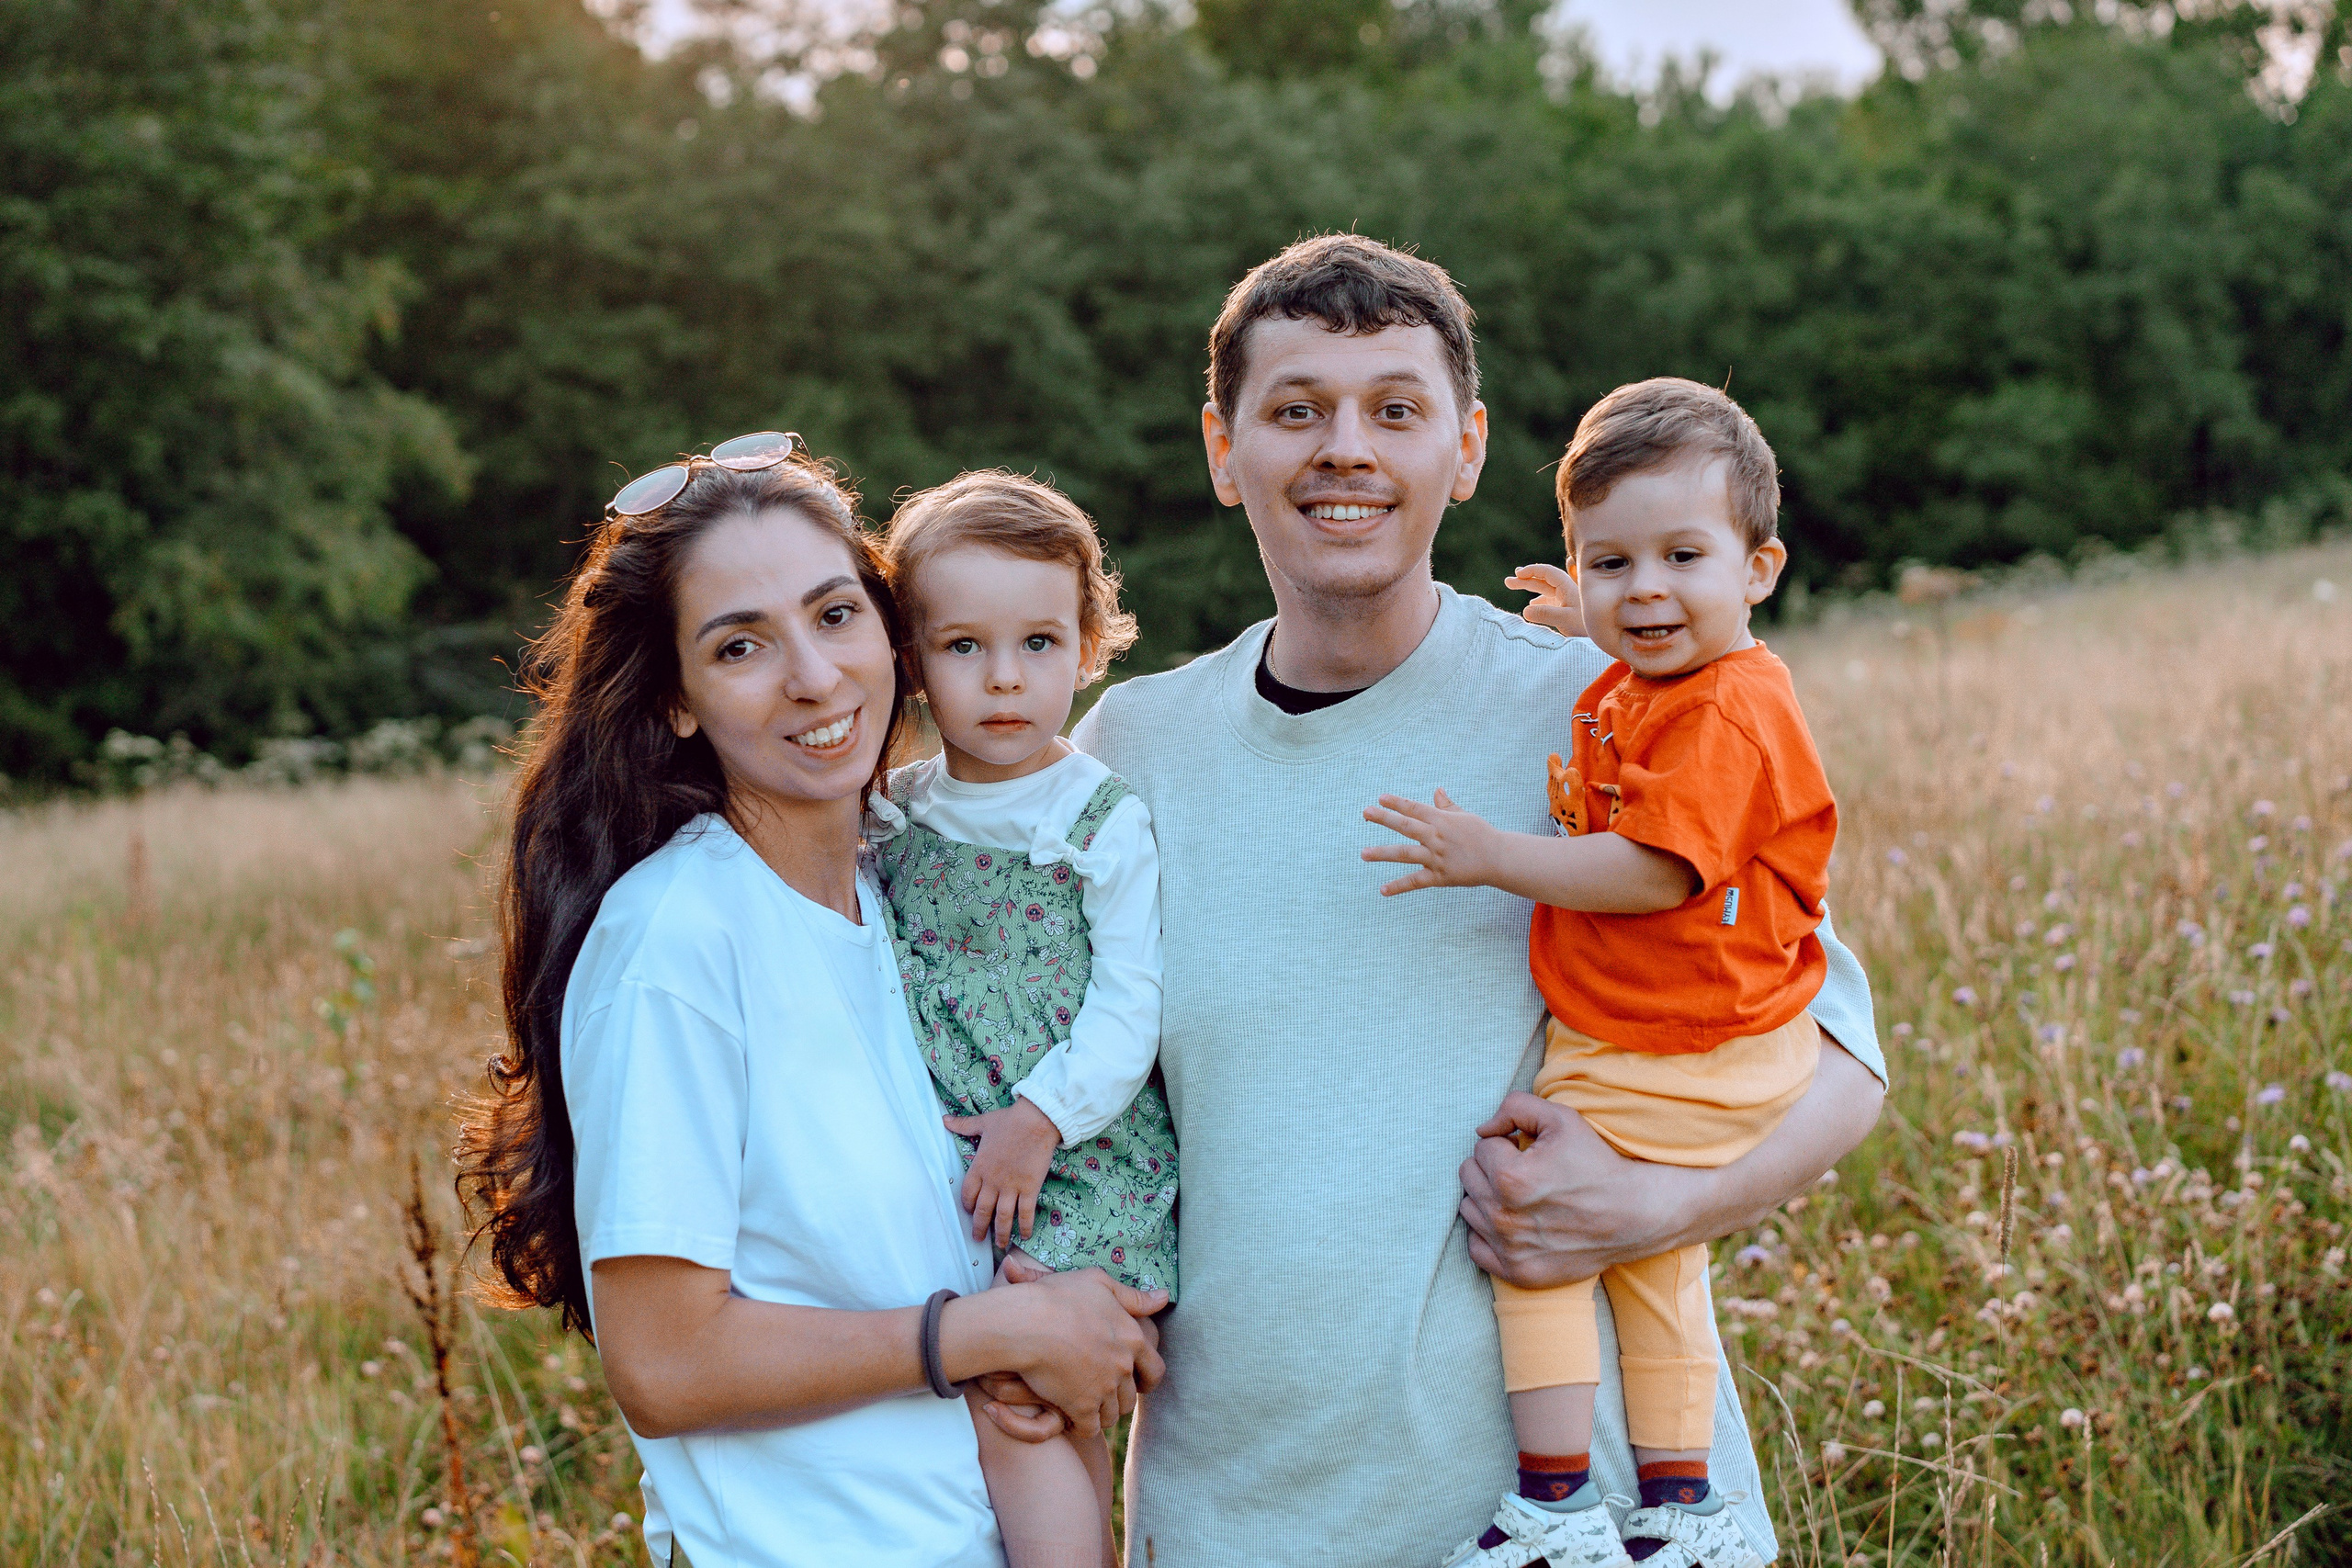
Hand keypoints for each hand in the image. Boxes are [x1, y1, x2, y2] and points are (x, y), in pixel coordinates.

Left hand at [944, 1097, 1063, 1246]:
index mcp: (979, 1167)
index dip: (967, 1206)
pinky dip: (1024, 1226)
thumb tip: (944, 1119)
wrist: (1037, 1120)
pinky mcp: (1030, 1188)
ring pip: (1003, 1217)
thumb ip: (963, 1125)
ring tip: (1000, 1245)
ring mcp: (1011, 1186)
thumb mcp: (983, 1122)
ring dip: (1000, 1233)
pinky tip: (1024, 1236)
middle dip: (980, 1228)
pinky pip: (1025, 1213)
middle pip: (983, 1210)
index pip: (968, 1194)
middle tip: (978, 1239)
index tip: (970, 1213)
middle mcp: (993, 1181)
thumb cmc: (1010, 1120)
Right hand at [958, 1268, 1165, 1439]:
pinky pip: (1090, 1429)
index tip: (1139, 1385)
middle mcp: (1123, 1366)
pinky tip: (1069, 1417)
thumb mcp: (1100, 1283)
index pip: (1155, 1370)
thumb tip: (1164, 1297)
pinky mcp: (1082, 1407)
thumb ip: (1133, 1297)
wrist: (1028, 1323)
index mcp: (1132, 1338)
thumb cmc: (1059, 1298)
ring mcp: (1104, 1389)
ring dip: (1101, 1413)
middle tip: (1101, 1394)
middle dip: (1118, 1398)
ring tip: (1084, 1405)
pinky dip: (1082, 1427)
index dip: (1147, 1380)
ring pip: (1111, 1415)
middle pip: (1130, 1397)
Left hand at [1360, 787, 1503, 895]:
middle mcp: (1436, 837)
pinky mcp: (1439, 877)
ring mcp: (1436, 858)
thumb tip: (1437, 790)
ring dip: (1383, 853)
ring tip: (1363, 853)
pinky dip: (1398, 887)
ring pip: (1405, 854)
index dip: (1397, 803)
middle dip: (1384, 818)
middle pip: (1406, 826)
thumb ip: (1447, 806)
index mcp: (1442, 820)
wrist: (1499, 859)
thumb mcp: (1465, 817)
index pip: (1415, 808)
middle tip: (1365, 812)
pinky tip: (1382, 890)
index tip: (1380, 798)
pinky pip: (1415, 882)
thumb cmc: (1482, 835)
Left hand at [1458, 1092, 1678, 1285]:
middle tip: (1525, 1171)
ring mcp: (1510, 1250)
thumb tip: (1482, 1129)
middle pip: (1469, 1177)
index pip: (1481, 1147)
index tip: (1529, 1151)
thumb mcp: (1561, 1118)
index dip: (1506, 1144)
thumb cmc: (1598, 1164)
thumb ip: (1514, 1107)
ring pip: (1469, 1210)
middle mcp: (1504, 1218)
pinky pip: (1476, 1247)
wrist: (1635, 1214)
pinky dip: (1488, 1233)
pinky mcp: (1518, 1273)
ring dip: (1488, 1198)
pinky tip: (1515, 1221)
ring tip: (1521, 1195)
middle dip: (1492, 1167)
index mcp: (1510, 1178)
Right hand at [1506, 564, 1583, 639]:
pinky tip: (1531, 605)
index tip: (1518, 574)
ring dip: (1529, 587)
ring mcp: (1565, 600)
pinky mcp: (1565, 611)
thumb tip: (1525, 610)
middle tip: (1508, 581)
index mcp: (1567, 588)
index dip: (1532, 571)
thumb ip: (1546, 614)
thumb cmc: (1587, 627)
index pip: (1547, 572)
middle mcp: (1566, 591)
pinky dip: (1537, 600)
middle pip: (1542, 580)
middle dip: (1525, 578)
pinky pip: (1548, 601)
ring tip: (1513, 585)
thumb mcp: (1566, 620)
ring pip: (1544, 590)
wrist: (1603, 637)